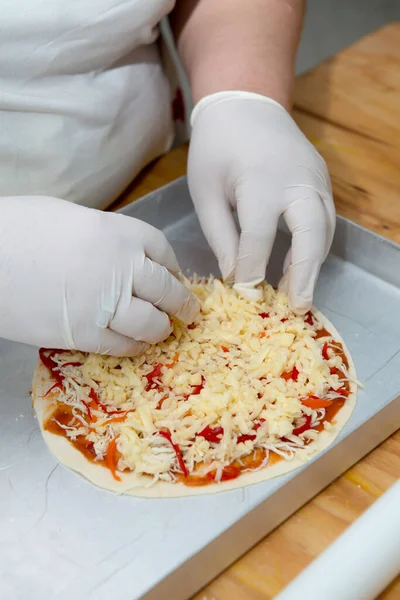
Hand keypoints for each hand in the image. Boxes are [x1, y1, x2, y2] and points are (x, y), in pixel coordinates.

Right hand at [0, 196, 198, 354]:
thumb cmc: (18, 228)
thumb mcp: (69, 217)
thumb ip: (103, 236)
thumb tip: (118, 253)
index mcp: (119, 232)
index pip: (162, 251)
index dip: (172, 267)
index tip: (174, 276)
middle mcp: (122, 267)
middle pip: (166, 289)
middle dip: (181, 302)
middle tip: (188, 311)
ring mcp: (105, 303)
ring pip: (151, 322)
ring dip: (162, 328)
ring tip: (165, 330)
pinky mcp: (83, 334)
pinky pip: (122, 345)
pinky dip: (135, 346)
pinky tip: (137, 345)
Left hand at [188, 91, 334, 311]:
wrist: (246, 103)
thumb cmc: (216, 147)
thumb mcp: (205, 191)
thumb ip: (221, 236)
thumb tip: (235, 277)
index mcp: (259, 181)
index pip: (259, 237)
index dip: (253, 270)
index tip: (246, 296)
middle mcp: (296, 181)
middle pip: (311, 234)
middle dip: (305, 274)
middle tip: (297, 306)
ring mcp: (315, 178)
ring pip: (325, 229)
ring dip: (313, 263)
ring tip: (296, 293)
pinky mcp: (321, 180)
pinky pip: (324, 218)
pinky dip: (314, 245)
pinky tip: (296, 265)